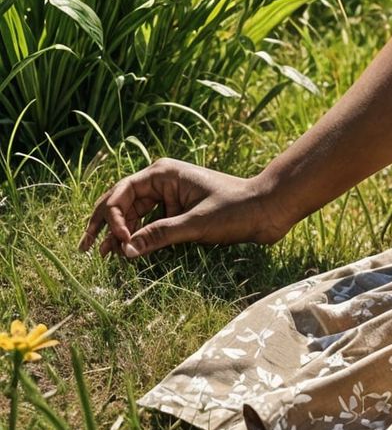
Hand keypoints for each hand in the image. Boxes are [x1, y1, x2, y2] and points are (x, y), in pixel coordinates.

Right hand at [79, 158, 290, 260]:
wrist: (269, 209)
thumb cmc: (237, 209)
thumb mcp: (197, 223)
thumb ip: (160, 235)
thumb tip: (126, 250)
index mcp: (164, 173)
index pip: (122, 192)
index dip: (112, 217)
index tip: (118, 241)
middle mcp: (163, 181)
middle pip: (122, 202)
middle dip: (104, 224)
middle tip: (85, 248)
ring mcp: (170, 196)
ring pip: (133, 214)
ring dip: (119, 233)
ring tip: (104, 256)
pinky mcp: (178, 211)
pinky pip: (149, 223)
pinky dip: (136, 237)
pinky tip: (127, 252)